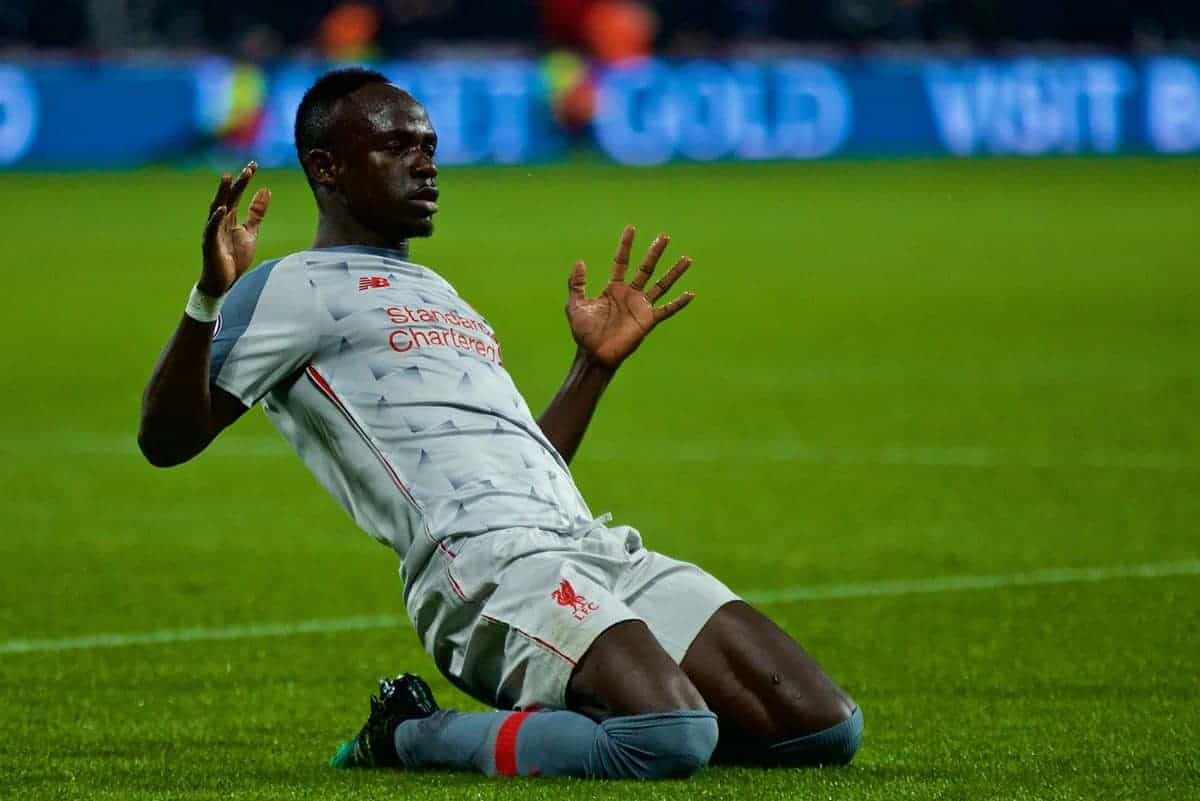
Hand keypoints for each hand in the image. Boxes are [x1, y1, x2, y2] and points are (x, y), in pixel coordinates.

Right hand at [199, 161, 270, 296]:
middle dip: (238, 182)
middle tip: (249, 168)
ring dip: (222, 193)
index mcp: (229, 217)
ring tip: (228, 178)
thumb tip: (265, 190)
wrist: (226, 282)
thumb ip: (257, 213)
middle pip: (228, 197)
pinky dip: (215, 218)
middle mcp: (219, 220)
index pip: (237, 194)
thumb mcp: (251, 232)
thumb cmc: (235, 257)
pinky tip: (221, 208)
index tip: (254, 165)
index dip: (245, 180)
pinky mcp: (210, 243)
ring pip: (217, 208)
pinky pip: (211, 228)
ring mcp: (213, 231)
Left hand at [566, 225, 694, 369]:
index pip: (622, 262)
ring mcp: (641, 306)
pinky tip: (691, 294)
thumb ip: (576, 284)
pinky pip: (667, 310)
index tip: (631, 228)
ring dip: (674, 272)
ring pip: (661, 284)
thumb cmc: (584, 332)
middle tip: (664, 236)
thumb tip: (580, 262)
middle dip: (655, 252)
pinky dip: (679, 303)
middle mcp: (630, 294)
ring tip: (687, 259)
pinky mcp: (648, 320)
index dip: (626, 245)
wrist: (594, 354)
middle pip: (645, 268)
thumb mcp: (576, 305)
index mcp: (614, 289)